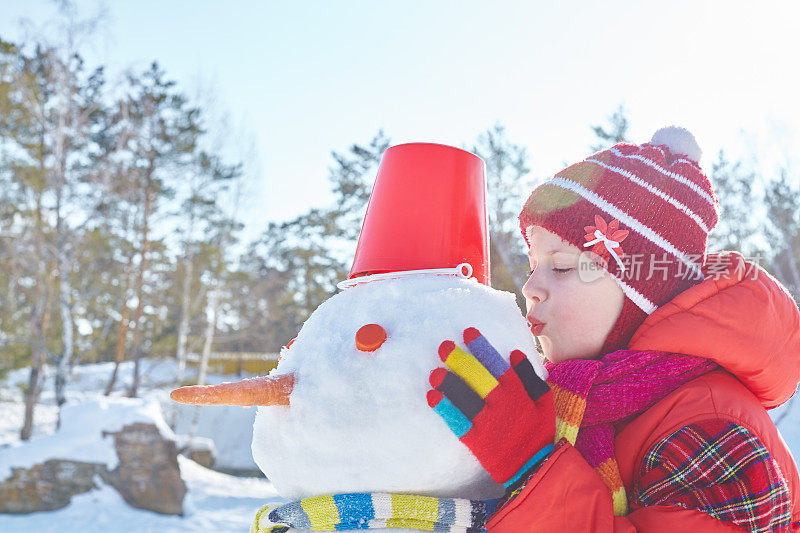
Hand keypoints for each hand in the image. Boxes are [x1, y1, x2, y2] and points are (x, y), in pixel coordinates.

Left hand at [427, 327, 554, 488]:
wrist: (535, 467)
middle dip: (460, 360)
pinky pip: (459, 422)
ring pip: (465, 397)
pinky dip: (445, 409)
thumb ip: (531, 378)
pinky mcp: (477, 439)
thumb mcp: (544, 402)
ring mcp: (488, 422)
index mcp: (517, 393)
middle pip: (477, 377)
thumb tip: (515, 354)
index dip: (482, 347)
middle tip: (444, 346)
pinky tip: (432, 397)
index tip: (468, 333)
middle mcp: (501, 404)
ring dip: (449, 383)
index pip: (496, 364)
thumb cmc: (538, 433)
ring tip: (434, 373)